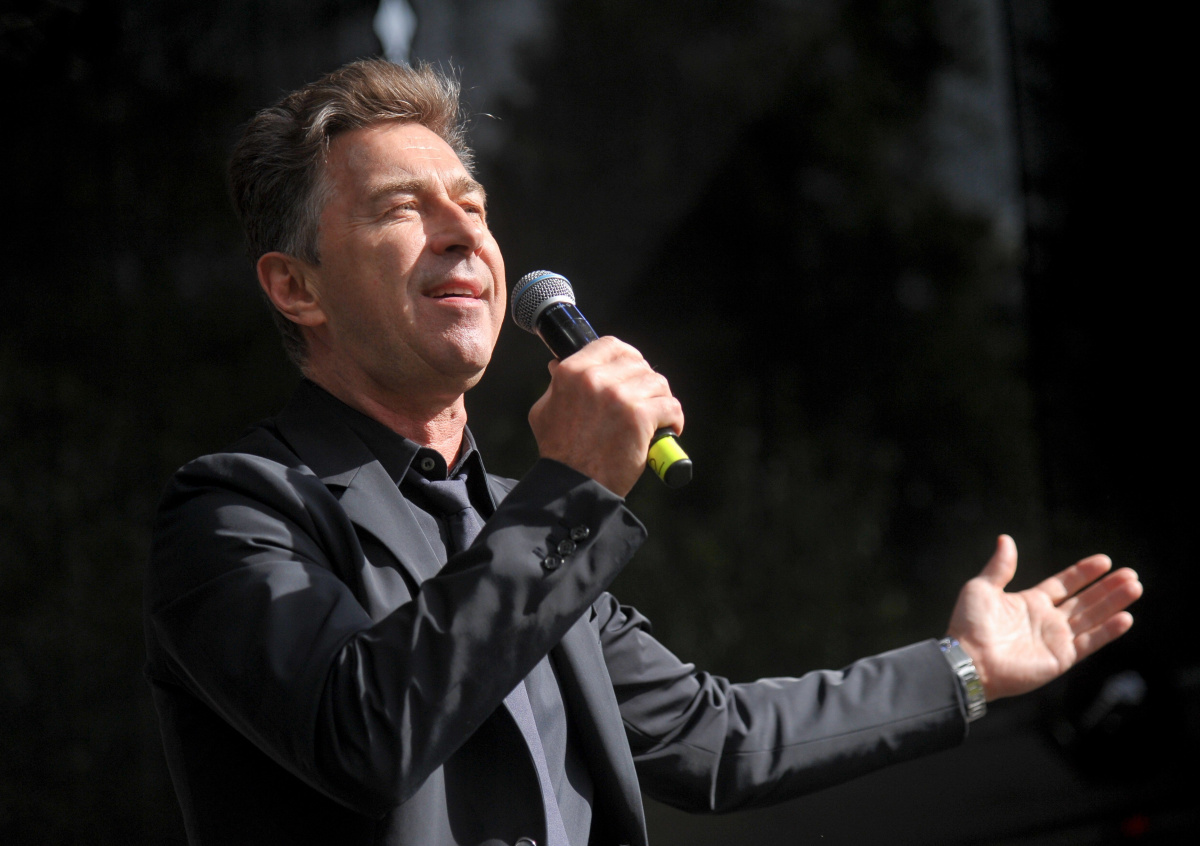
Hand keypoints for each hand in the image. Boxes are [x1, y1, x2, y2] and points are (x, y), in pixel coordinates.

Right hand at [528, 337, 683, 496]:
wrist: (573, 486)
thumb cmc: (559, 452)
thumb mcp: (544, 411)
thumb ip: (555, 385)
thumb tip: (557, 364)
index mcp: (572, 372)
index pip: (610, 345)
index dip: (626, 357)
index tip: (631, 372)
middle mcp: (596, 378)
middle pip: (638, 363)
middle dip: (645, 382)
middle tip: (645, 401)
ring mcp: (620, 396)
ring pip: (658, 383)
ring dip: (661, 400)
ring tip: (656, 418)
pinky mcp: (640, 417)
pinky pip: (670, 406)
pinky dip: (673, 419)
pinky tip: (666, 430)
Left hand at [946, 535, 1141, 700]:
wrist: (968, 658)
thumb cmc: (969, 625)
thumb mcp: (982, 588)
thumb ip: (1000, 566)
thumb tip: (1005, 539)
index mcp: (1030, 602)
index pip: (1064, 584)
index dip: (1083, 573)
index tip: (1104, 560)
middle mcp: (1047, 620)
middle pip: (1085, 600)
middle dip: (1107, 588)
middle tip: (1130, 574)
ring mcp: (1056, 639)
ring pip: (1092, 618)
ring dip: (1114, 604)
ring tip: (1135, 587)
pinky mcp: (1061, 658)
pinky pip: (1089, 642)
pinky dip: (1108, 631)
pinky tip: (1125, 618)